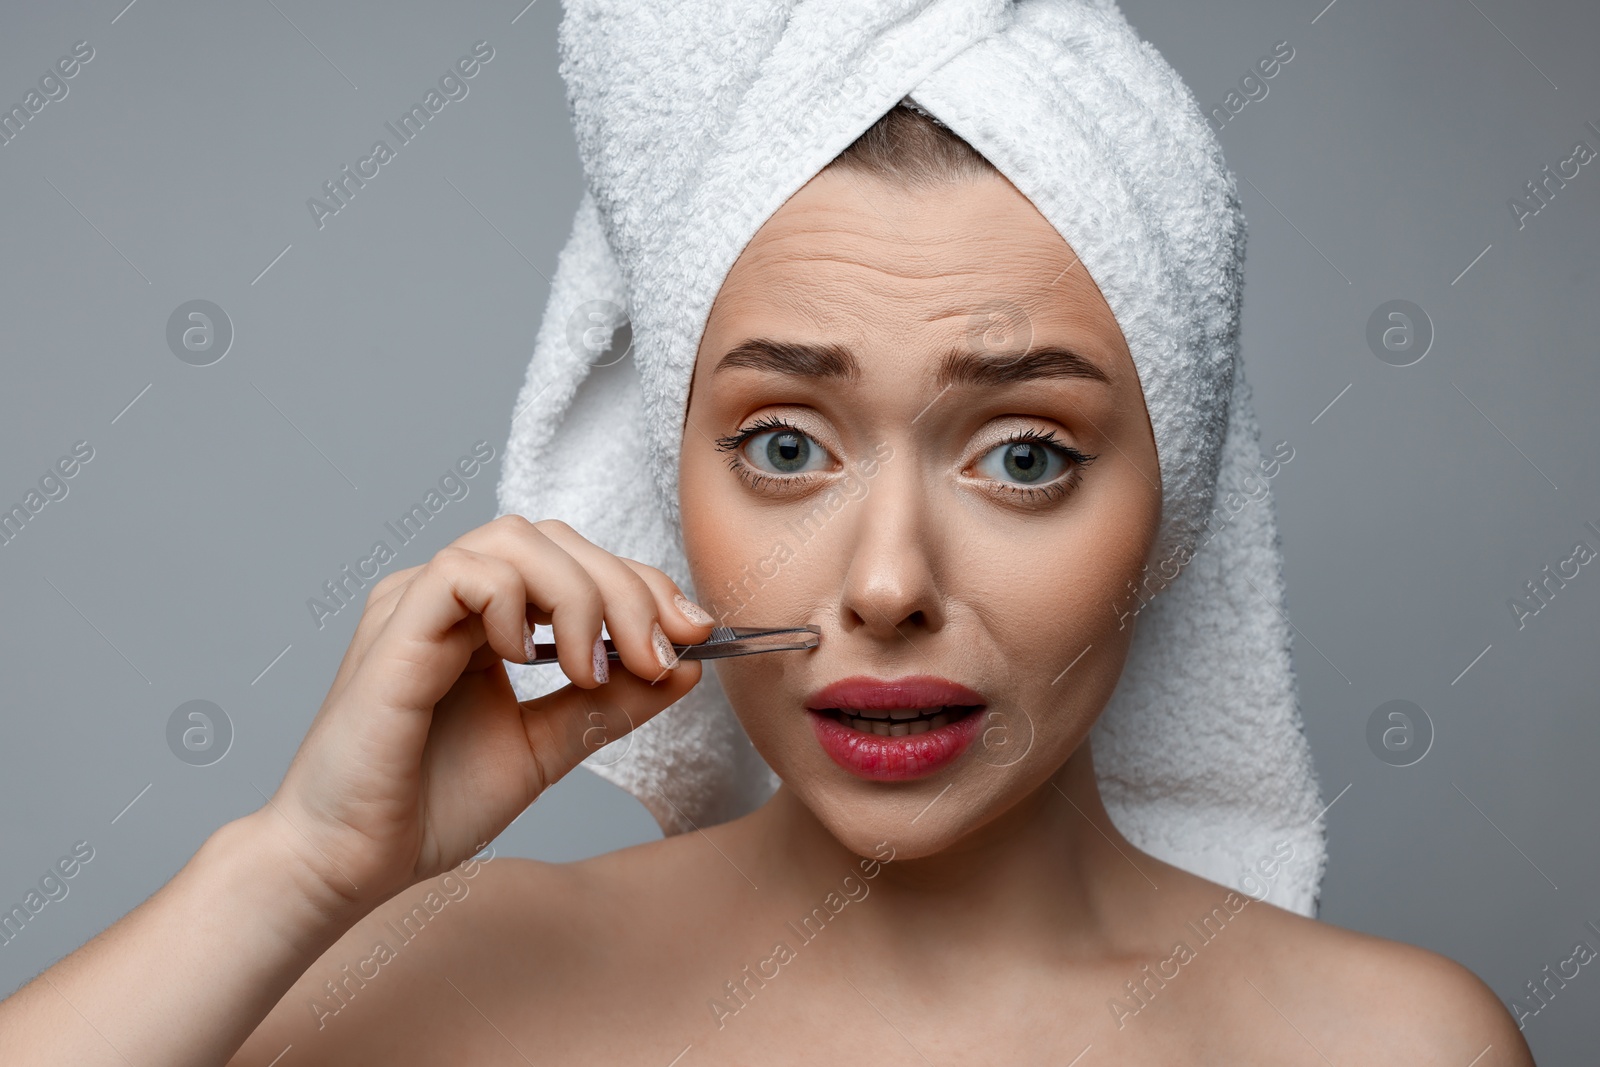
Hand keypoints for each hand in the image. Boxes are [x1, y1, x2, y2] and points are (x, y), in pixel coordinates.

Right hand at [263, 515, 713, 915]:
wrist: (351, 863)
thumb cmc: (430, 806)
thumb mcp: (548, 747)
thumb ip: (611, 704)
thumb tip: (688, 664)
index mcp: (483, 619)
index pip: (575, 564)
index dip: (642, 587)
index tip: (695, 635)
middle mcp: (449, 599)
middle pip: (554, 540)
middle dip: (627, 588)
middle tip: (660, 654)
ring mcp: (416, 604)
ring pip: (515, 540)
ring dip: (580, 595)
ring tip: (595, 667)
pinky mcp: (394, 628)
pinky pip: (464, 573)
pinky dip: (513, 605)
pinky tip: (527, 663)